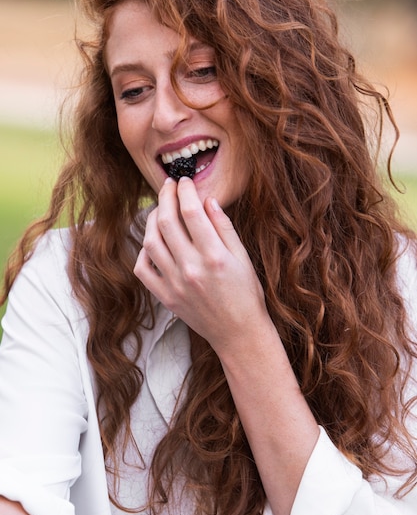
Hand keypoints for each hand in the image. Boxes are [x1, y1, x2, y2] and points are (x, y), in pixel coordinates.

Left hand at [134, 177, 270, 356]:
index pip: (191, 211)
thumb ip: (223, 227)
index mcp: (214, 256)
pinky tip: (153, 241)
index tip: (184, 181)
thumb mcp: (242, 257)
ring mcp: (174, 284)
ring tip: (160, 210)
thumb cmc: (246, 294)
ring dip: (151, 220)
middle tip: (168, 186)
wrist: (239, 333)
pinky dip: (144, 251)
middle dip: (165, 197)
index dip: (184, 190)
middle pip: (166, 221)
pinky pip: (143, 269)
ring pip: (150, 242)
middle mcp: (191, 268)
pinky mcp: (165, 297)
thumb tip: (206, 200)